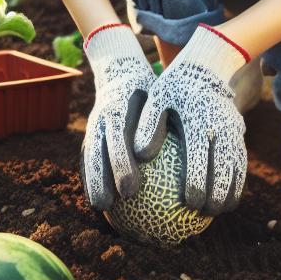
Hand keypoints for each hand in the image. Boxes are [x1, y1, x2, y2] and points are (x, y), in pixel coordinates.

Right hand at [80, 24, 155, 211]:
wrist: (122, 72)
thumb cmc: (152, 91)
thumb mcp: (161, 100)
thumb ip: (164, 125)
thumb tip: (193, 158)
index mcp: (120, 107)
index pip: (119, 138)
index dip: (122, 165)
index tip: (129, 191)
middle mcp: (101, 117)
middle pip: (96, 151)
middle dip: (99, 178)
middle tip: (107, 205)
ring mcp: (91, 125)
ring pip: (88, 154)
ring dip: (91, 180)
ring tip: (100, 207)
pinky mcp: (89, 132)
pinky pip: (88, 156)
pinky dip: (91, 175)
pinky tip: (102, 199)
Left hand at [133, 24, 248, 215]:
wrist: (207, 66)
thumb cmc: (173, 87)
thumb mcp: (155, 98)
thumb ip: (148, 125)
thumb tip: (139, 154)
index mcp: (198, 119)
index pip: (201, 156)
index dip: (199, 182)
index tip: (190, 203)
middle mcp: (221, 126)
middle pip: (225, 167)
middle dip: (218, 194)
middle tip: (205, 214)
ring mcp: (235, 130)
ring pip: (238, 167)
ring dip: (232, 191)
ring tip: (218, 212)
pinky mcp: (240, 133)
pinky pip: (242, 162)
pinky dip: (237, 181)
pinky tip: (227, 198)